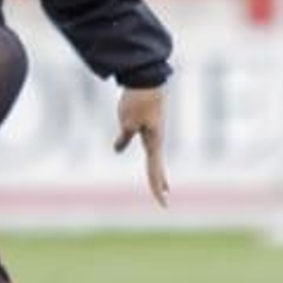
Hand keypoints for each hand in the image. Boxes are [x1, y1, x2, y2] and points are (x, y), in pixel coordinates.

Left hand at [114, 86, 169, 206]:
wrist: (146, 80)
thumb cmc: (137, 101)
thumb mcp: (127, 121)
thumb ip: (124, 137)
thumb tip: (117, 150)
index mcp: (154, 141)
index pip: (155, 170)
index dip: (156, 187)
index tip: (163, 202)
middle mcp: (156, 139)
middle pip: (158, 166)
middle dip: (159, 183)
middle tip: (164, 200)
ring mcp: (154, 133)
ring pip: (155, 158)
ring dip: (158, 173)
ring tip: (164, 186)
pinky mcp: (149, 125)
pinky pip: (150, 147)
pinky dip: (151, 158)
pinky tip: (152, 159)